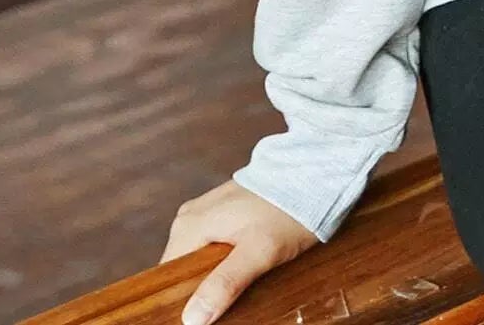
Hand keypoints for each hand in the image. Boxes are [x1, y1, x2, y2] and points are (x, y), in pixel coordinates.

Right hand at [158, 179, 318, 324]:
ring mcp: (208, 213)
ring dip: (216, 277)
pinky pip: (214, 247)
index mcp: (189, 225)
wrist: (314, 173)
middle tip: (229, 302)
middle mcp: (191, 216)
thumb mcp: (259, 252)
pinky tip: (245, 268)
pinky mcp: (225, 213)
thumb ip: (224, 283)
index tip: (205, 315)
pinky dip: (226, 262)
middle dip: (202, 289)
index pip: (168, 277)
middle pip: (184, 269)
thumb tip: (191, 319)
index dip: (183, 300)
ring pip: (201, 259)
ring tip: (241, 284)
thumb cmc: (289, 210)